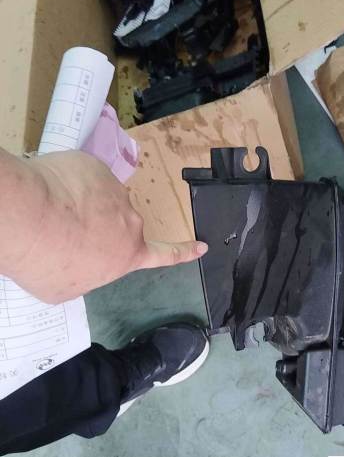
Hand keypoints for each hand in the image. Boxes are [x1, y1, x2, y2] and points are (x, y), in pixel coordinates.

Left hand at [4, 150, 206, 303]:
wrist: (28, 218)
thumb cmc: (48, 263)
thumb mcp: (66, 288)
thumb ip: (86, 274)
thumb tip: (82, 262)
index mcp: (128, 254)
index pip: (163, 254)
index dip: (183, 252)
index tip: (202, 245)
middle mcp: (129, 221)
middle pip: (115, 223)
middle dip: (94, 225)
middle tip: (62, 232)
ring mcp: (114, 191)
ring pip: (97, 197)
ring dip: (79, 203)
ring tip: (50, 213)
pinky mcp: (95, 168)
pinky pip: (83, 176)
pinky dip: (68, 183)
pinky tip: (49, 192)